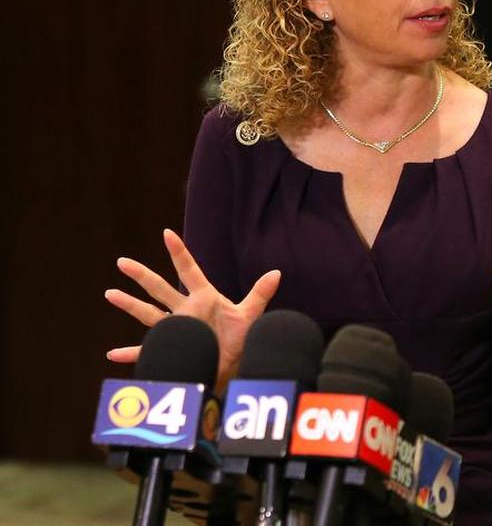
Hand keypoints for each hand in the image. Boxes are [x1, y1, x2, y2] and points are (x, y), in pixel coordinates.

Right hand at [104, 229, 280, 388]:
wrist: (235, 364)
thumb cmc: (242, 339)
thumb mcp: (251, 315)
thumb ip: (260, 293)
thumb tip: (276, 273)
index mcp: (204, 297)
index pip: (189, 270)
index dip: (179, 252)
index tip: (167, 233)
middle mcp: (187, 310)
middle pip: (160, 288)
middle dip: (142, 275)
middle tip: (122, 262)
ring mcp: (178, 328)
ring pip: (149, 314)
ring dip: (130, 305)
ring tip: (110, 293)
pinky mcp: (174, 347)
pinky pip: (149, 351)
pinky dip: (131, 354)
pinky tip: (112, 354)